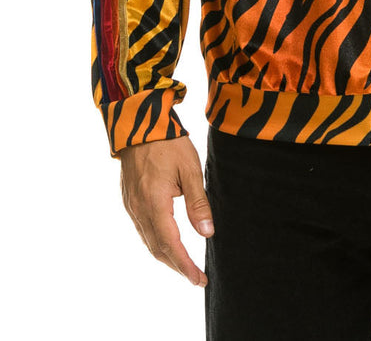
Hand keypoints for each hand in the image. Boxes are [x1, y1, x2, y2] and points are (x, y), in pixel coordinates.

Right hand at [119, 136, 213, 285]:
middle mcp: (139, 209)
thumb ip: (198, 203)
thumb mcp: (190, 169)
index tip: (198, 279)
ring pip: (147, 241)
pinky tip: (167, 242)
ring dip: (165, 256)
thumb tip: (207, 233)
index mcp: (155, 202)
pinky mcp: (129, 199)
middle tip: (196, 277)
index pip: (170, 244)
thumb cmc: (169, 143)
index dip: (185, 265)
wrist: (140, 124)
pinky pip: (142, 229)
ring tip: (184, 265)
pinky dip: (156, 242)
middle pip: (157, 248)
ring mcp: (131, 205)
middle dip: (176, 266)